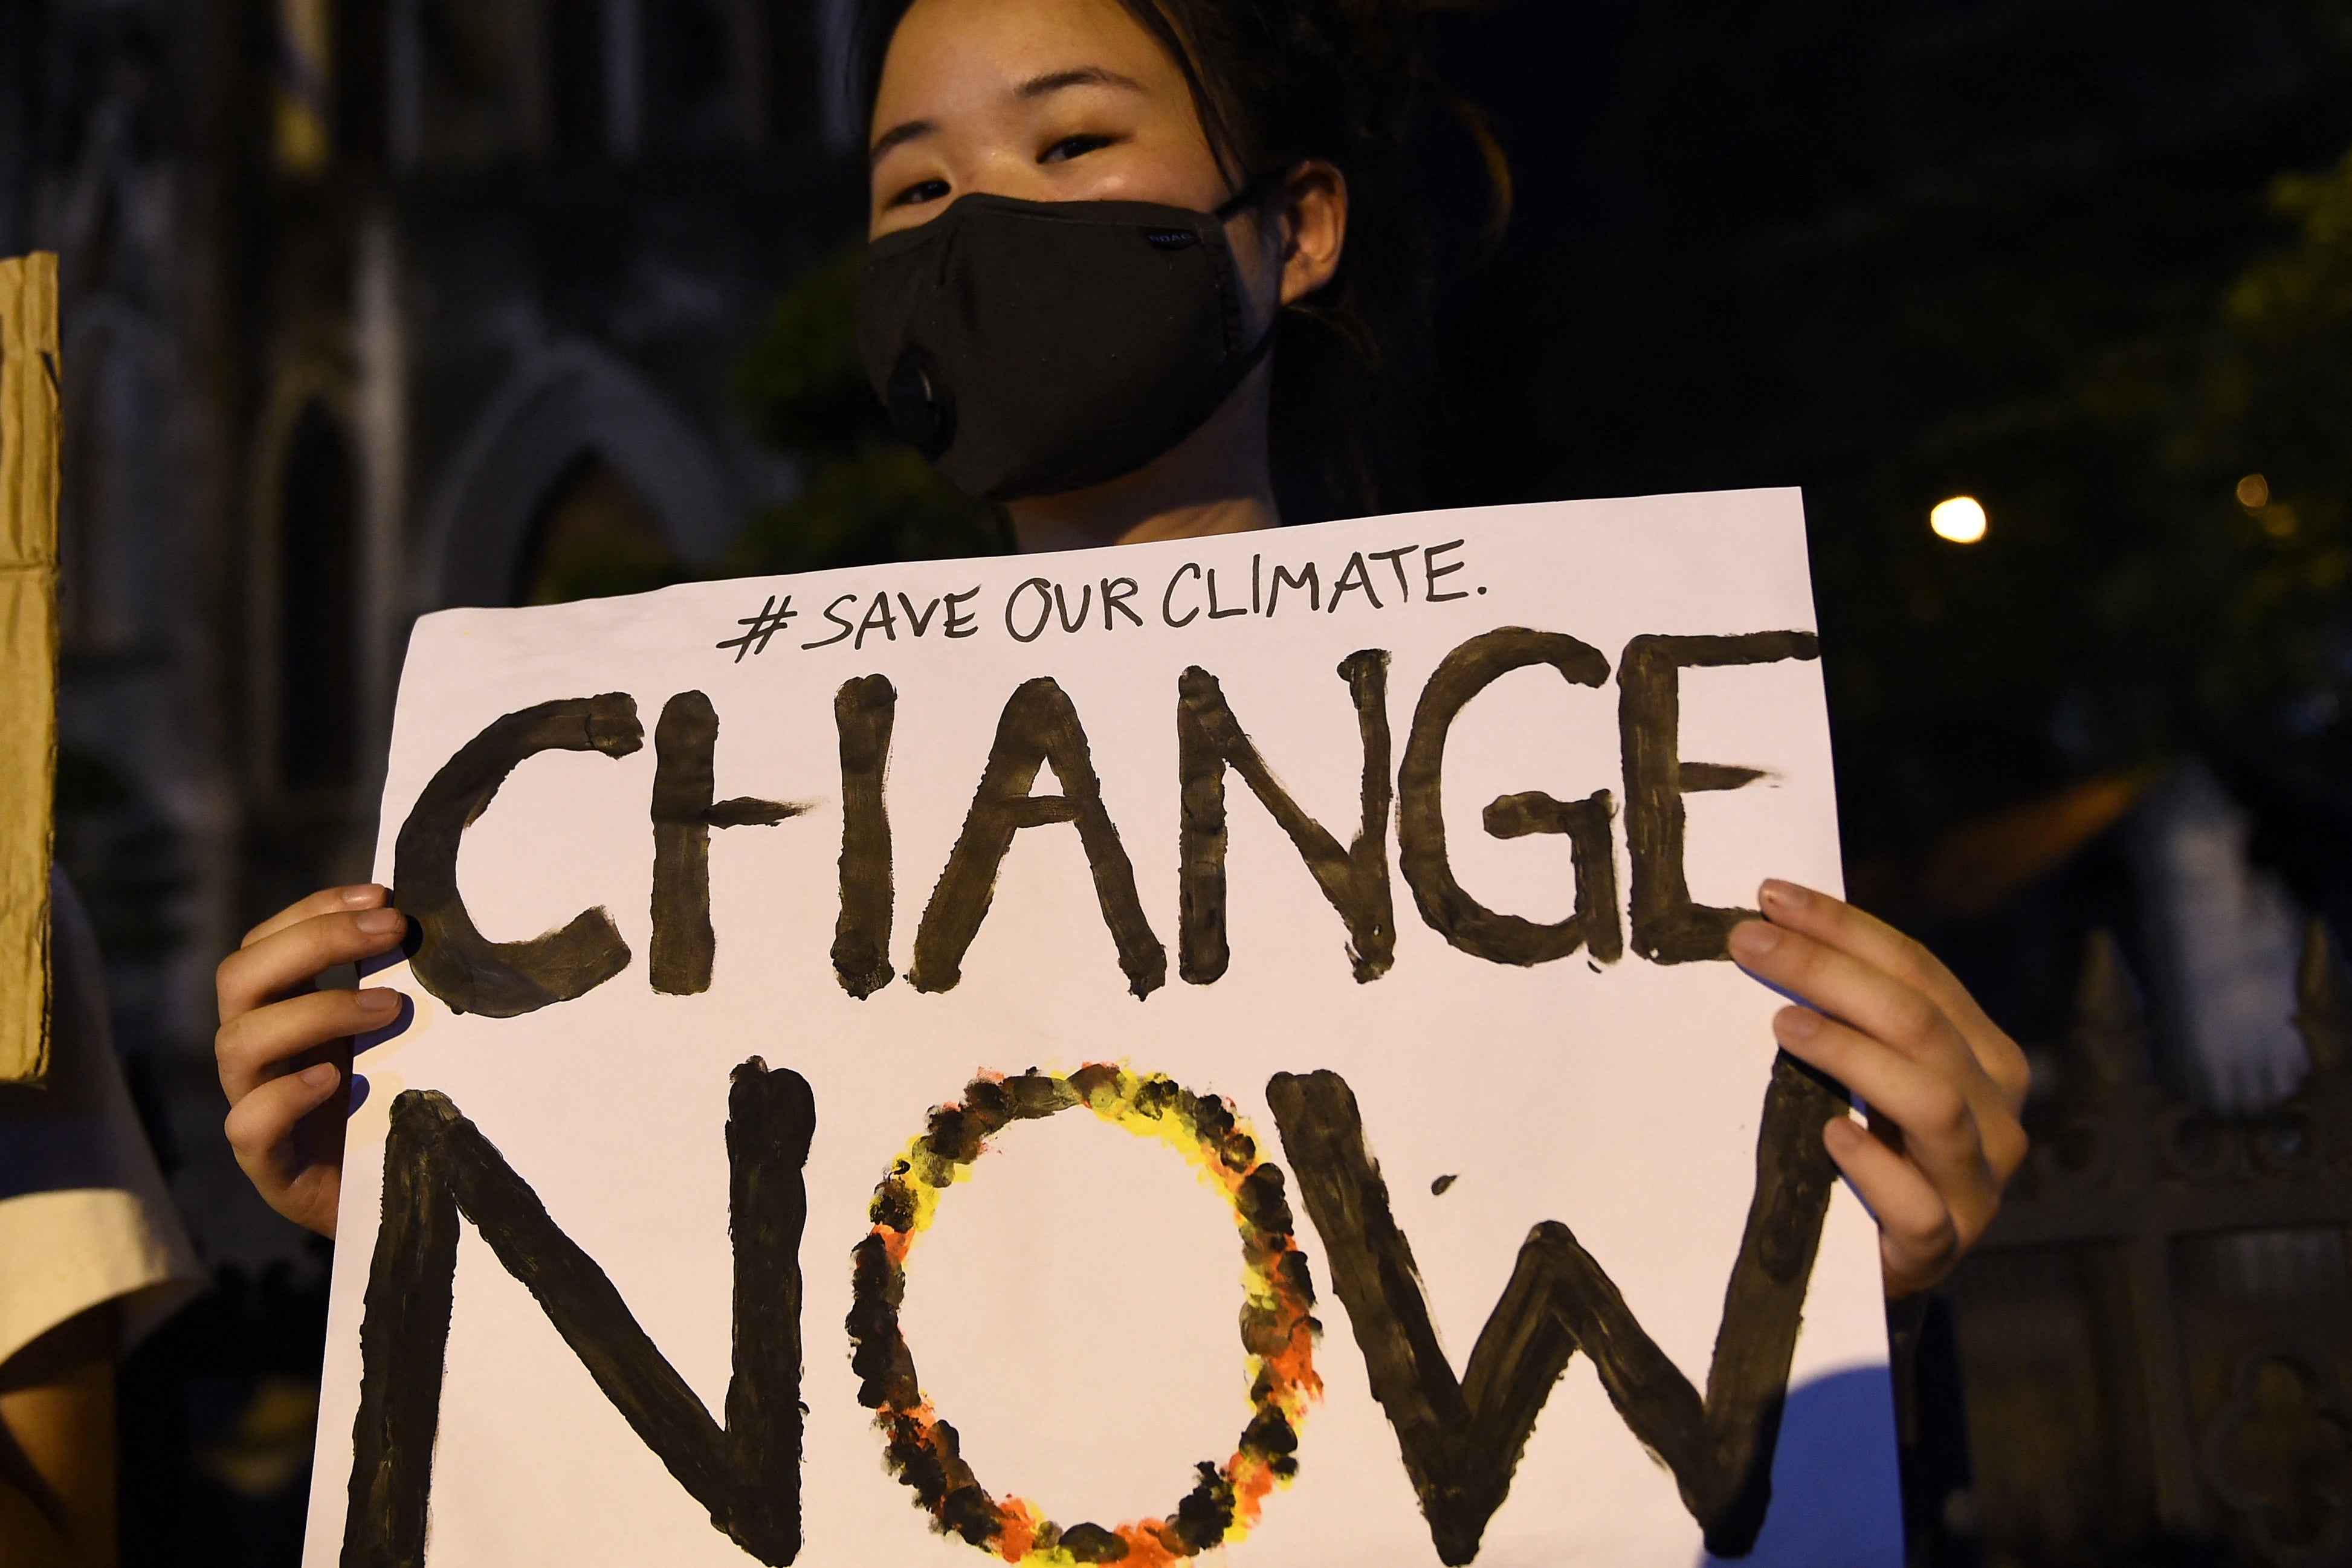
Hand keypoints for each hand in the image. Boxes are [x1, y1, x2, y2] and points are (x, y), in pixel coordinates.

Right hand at [215, 885, 408, 1238]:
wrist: (405, 1203)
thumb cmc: (405, 1107)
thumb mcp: (403, 1040)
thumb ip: (403, 989)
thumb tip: (441, 923)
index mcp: (283, 1013)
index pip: (268, 943)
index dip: (315, 909)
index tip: (384, 893)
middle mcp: (259, 1055)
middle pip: (240, 976)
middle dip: (315, 941)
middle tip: (391, 928)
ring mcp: (255, 1107)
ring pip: (238, 1042)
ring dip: (315, 1010)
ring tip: (387, 1006)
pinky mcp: (271, 1168)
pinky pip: (248, 1126)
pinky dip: (285, 1096)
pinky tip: (333, 1079)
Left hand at [1729, 880, 2028, 1297]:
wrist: (1869, 1261)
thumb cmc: (1862, 1147)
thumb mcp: (1862, 1072)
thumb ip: (1847, 1013)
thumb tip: (1770, 926)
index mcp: (1982, 1054)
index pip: (1920, 972)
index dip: (1845, 928)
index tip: (1770, 896)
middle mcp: (1996, 1112)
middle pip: (1921, 1024)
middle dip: (1831, 972)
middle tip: (1751, 943)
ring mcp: (1977, 1183)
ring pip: (1934, 1103)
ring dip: (1853, 1055)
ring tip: (1782, 1025)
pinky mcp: (1944, 1246)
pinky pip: (1920, 1206)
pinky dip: (1875, 1167)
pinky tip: (1828, 1136)